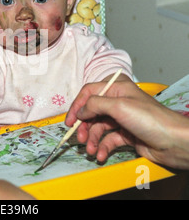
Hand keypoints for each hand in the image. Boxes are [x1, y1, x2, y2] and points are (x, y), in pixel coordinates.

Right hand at [66, 81, 188, 168]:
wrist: (174, 142)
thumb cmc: (150, 118)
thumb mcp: (118, 106)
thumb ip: (94, 105)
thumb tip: (79, 111)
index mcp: (116, 88)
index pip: (89, 93)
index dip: (77, 106)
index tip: (69, 121)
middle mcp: (117, 101)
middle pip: (92, 112)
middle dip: (84, 127)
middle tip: (80, 139)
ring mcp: (121, 118)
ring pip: (98, 127)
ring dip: (92, 140)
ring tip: (91, 150)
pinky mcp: (126, 134)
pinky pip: (108, 140)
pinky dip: (103, 147)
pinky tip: (101, 154)